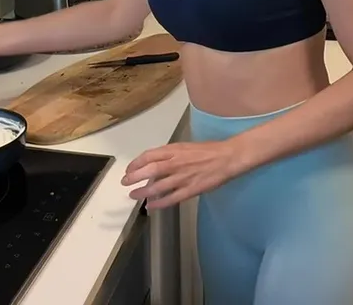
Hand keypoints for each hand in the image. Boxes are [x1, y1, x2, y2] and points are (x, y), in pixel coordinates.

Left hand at [121, 141, 241, 208]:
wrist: (228, 157)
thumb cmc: (208, 150)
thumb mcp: (186, 147)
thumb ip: (171, 154)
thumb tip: (155, 163)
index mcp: (175, 150)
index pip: (149, 155)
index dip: (136, 163)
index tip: (129, 169)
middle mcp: (176, 163)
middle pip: (150, 170)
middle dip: (135, 177)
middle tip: (125, 183)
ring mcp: (183, 177)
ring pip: (158, 186)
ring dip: (144, 191)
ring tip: (134, 195)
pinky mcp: (191, 189)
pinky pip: (172, 198)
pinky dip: (160, 203)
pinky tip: (151, 206)